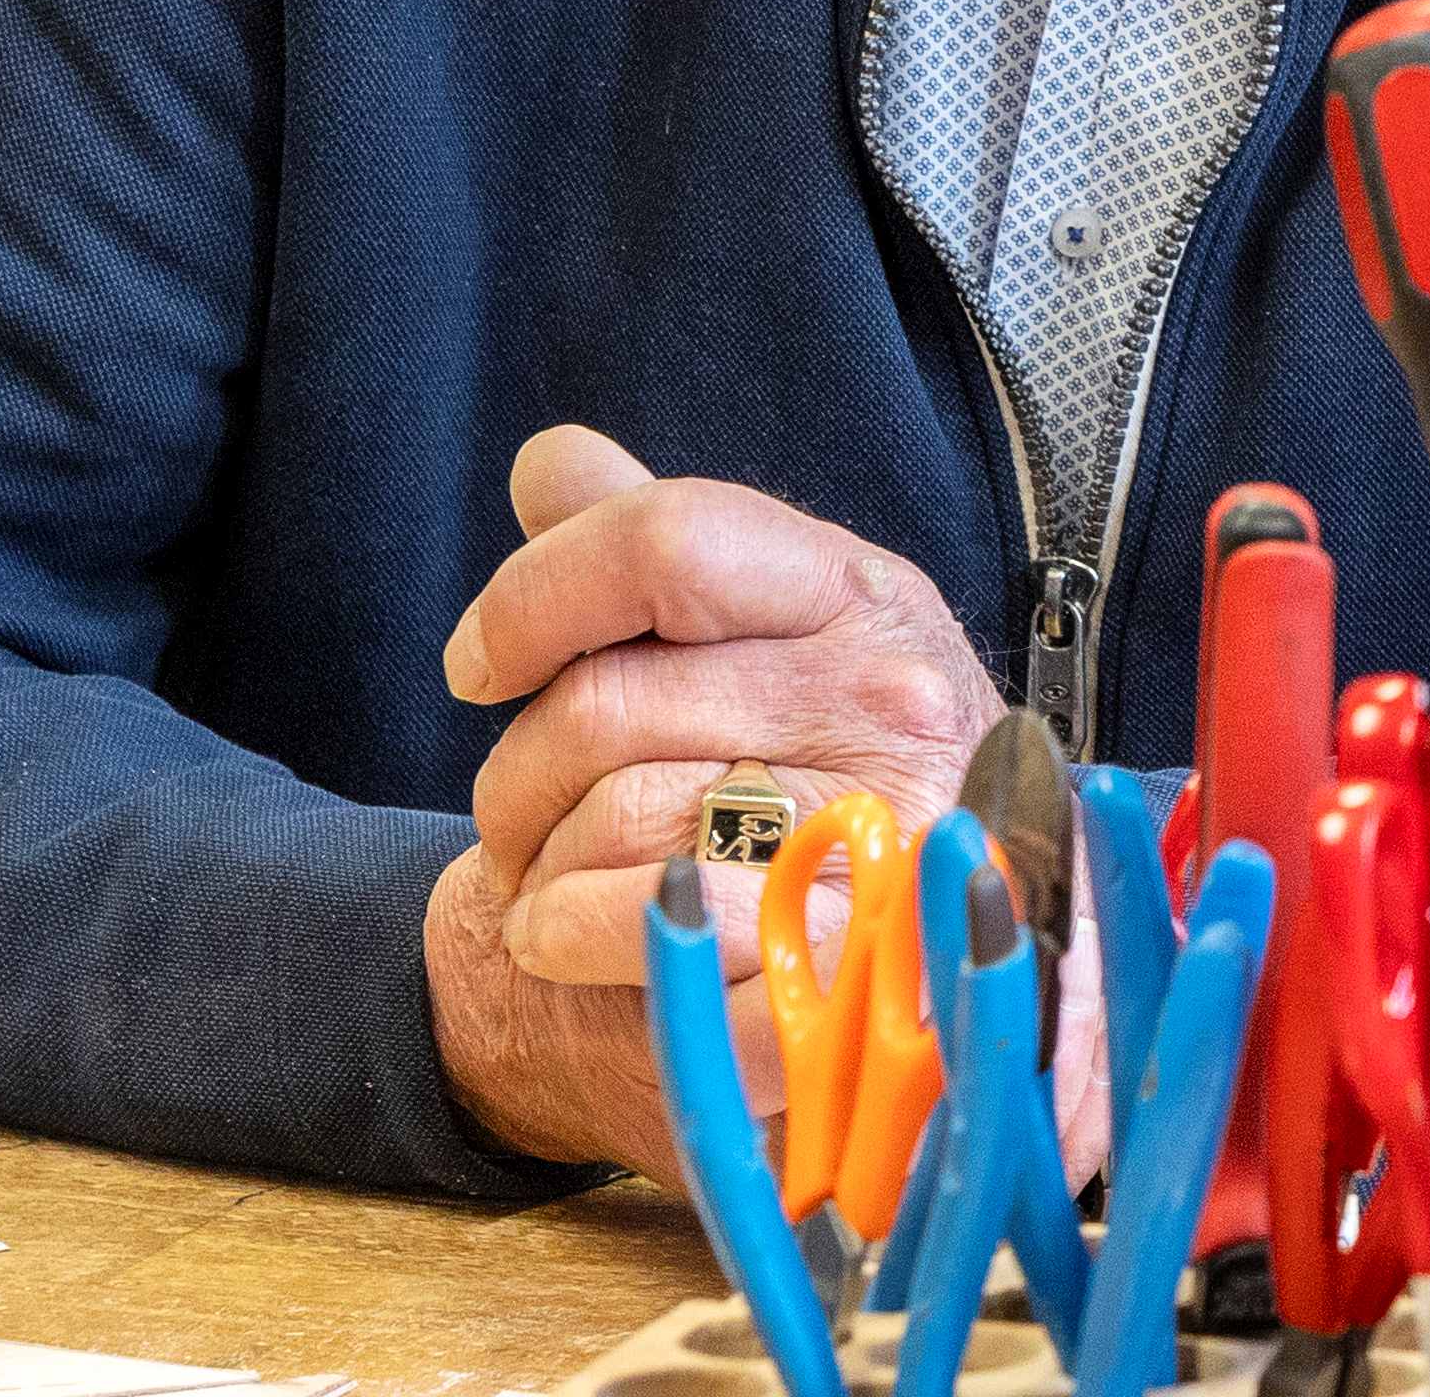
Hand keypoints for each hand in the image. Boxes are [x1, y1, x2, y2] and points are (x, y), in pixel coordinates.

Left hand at [423, 424, 1003, 1171]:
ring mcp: (881, 836)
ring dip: (536, 871)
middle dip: (515, 776)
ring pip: (608, 820)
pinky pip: (635, 924)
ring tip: (568, 886)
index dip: (535, 596)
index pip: (670, 539)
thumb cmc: (825, 791)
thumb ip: (660, 555)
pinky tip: (588, 942)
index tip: (482, 665)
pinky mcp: (837, 965)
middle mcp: (892, 705)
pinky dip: (565, 938)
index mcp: (864, 601)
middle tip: (527, 819)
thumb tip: (552, 458)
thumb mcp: (775, 648)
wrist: (947, 971)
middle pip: (602, 702)